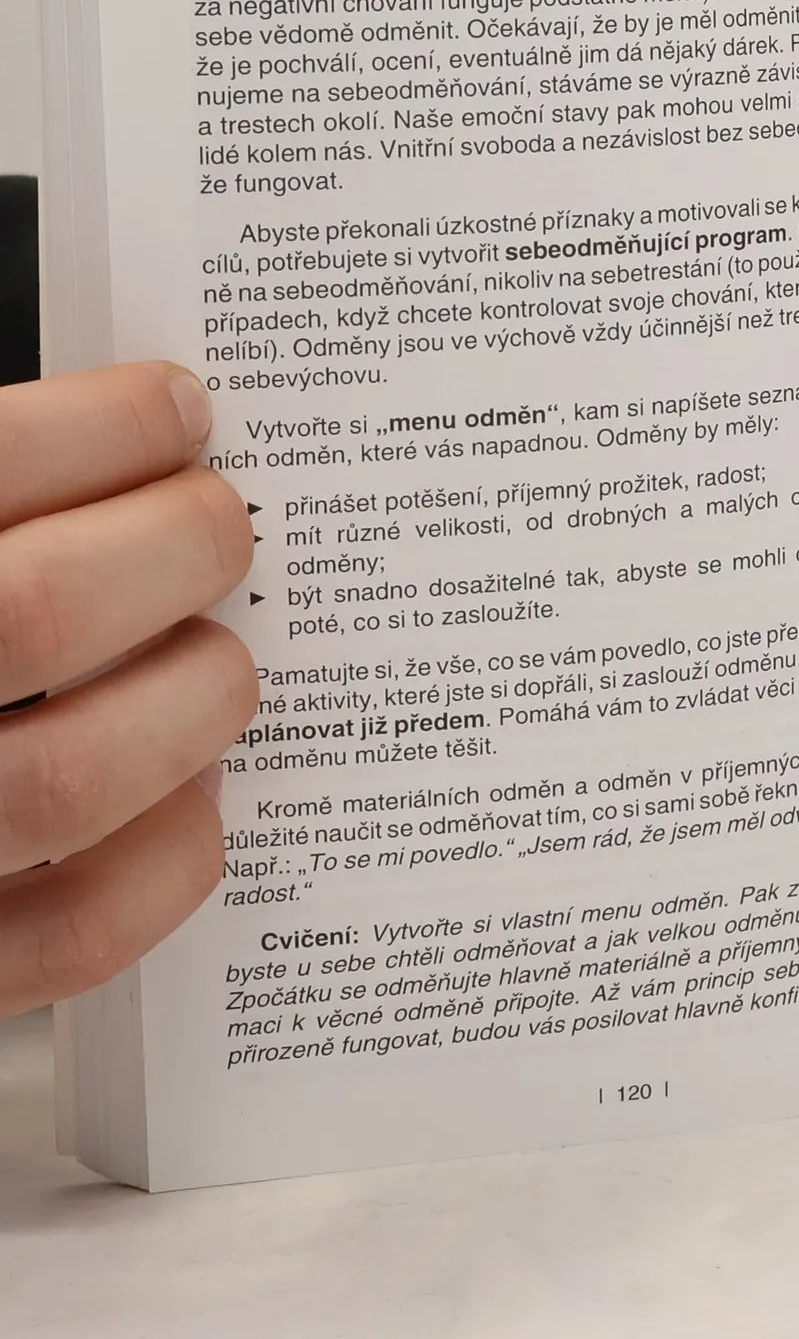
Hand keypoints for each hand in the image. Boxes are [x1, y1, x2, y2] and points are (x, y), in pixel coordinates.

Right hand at [0, 364, 254, 1013]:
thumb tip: (102, 442)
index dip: (105, 426)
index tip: (174, 408)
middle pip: (42, 610)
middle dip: (177, 546)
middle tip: (217, 521)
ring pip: (73, 779)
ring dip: (191, 698)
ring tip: (215, 654)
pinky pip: (73, 930)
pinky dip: (169, 853)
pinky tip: (189, 790)